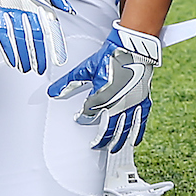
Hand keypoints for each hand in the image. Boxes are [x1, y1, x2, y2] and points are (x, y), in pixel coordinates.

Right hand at [0, 0, 74, 73]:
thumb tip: (68, 9)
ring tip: (27, 69)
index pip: (50, 27)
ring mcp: (9, 10)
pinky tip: (12, 59)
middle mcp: (25, 7)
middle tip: (42, 69)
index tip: (59, 58)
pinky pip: (2, 33)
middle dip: (38, 55)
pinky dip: (7, 48)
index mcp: (38, 0)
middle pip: (34, 37)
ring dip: (23, 56)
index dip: (55, 44)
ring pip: (18, 39)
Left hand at [49, 24, 162, 151]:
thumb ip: (69, 83)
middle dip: (101, 139)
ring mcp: (131, 104)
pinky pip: (140, 120)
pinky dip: (137, 132)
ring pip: (124, 129)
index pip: (88, 115)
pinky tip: (134, 140)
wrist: (134, 47)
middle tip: (96, 145)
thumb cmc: (111, 55)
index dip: (82, 117)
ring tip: (114, 149)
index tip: (78, 118)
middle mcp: (116, 105)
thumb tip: (53, 92)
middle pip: (107, 129)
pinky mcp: (143, 100)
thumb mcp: (86, 69)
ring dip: (118, 141)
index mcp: (101, 98)